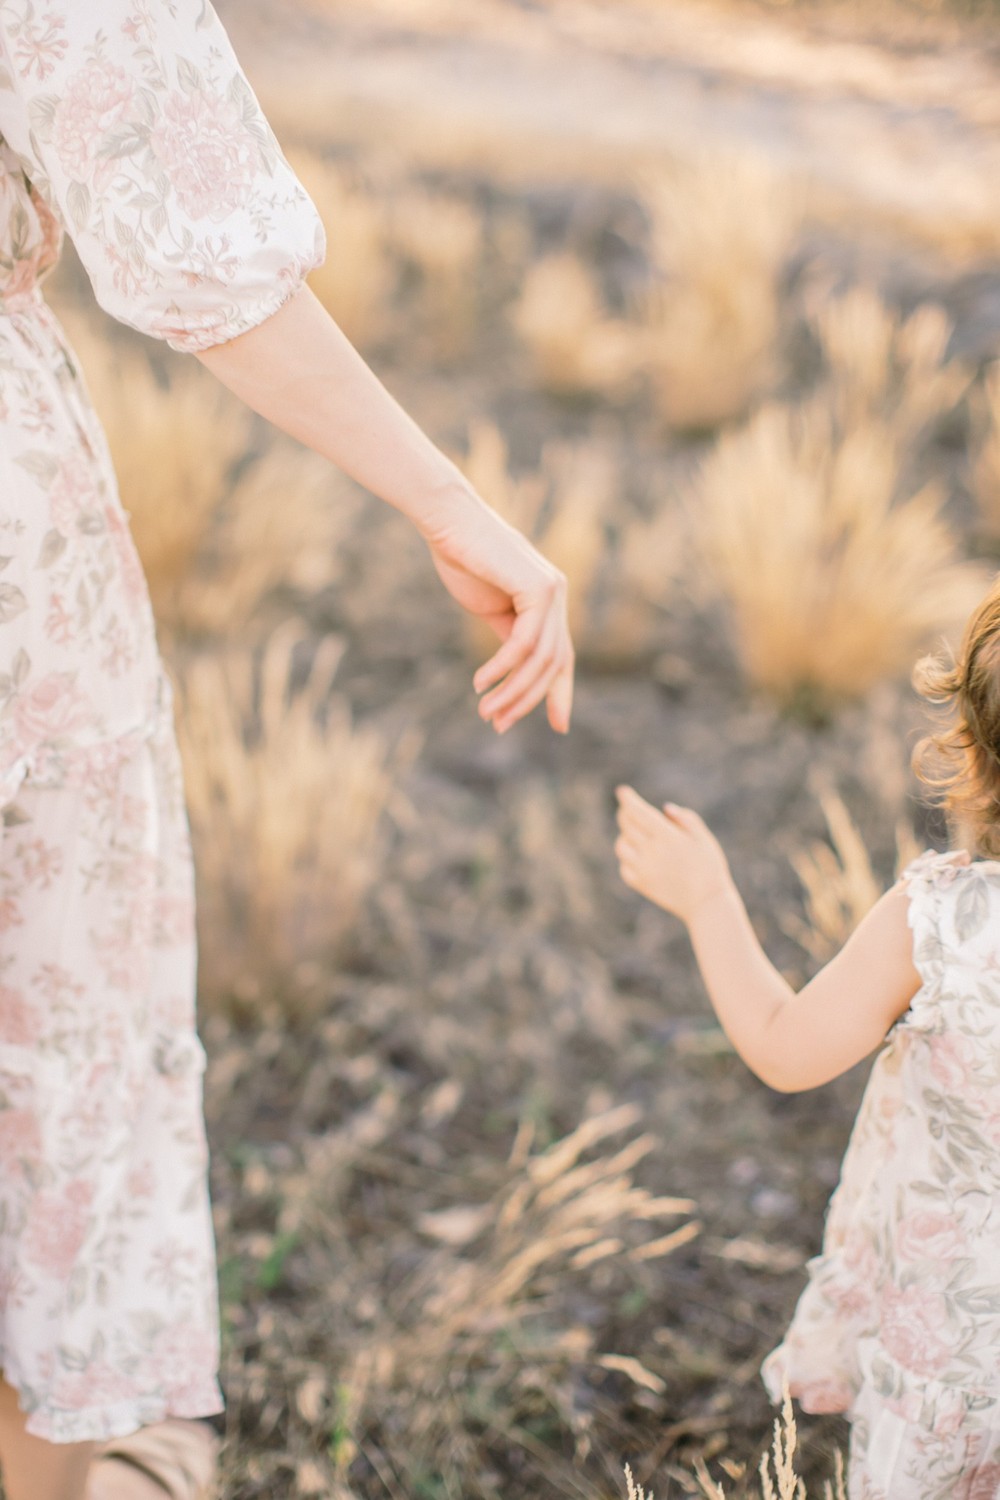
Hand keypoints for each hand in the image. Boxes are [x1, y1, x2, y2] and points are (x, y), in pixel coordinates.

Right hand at [425, 493, 574, 734]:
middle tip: (498, 724)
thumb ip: (509, 635)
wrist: (447, 521)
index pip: (562, 656)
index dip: (560, 693)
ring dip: (512, 691)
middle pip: (553, 664)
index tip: (559, 726)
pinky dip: (502, 668)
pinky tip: (482, 683)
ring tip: (487, 712)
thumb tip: (515, 670)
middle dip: (527, 700)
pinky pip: (524, 643)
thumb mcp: (491, 606)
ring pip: (540, 659)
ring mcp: (552, 590)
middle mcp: (557, 594)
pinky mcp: (538, 587)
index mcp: (549, 600)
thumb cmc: (462, 558)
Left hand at [615, 787, 732, 923]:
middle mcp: (651, 852)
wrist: (707, 904)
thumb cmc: (710, 868)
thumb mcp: (704, 838)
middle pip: (626, 826)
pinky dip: (627, 858)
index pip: (639, 812)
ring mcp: (643, 869)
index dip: (628, 800)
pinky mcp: (640, 885)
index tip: (622, 791)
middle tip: (628, 809)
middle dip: (625, 814)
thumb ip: (685, 819)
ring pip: (621, 846)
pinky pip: (624, 867)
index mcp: (668, 837)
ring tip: (635, 834)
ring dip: (625, 836)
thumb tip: (665, 809)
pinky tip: (638, 856)